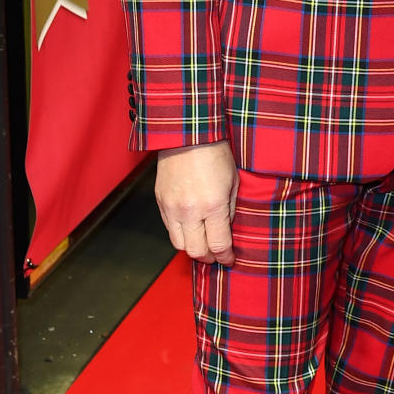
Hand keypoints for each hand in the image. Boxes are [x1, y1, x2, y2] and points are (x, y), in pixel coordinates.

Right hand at [154, 140, 238, 264]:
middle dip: (209, 258)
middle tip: (217, 255)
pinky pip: (169, 228)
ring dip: (192, 248)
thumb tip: (226, 230)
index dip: (225, 257)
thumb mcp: (233, 183)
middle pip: (196, 251)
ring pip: (179, 244)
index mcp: (212, 206)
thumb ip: (229, 211)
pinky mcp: (160, 201)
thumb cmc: (215, 154)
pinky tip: (190, 228)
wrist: (187, 134)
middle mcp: (189, 210)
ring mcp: (172, 207)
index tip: (229, 259)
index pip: (218, 245)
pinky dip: (180, 233)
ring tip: (202, 243)